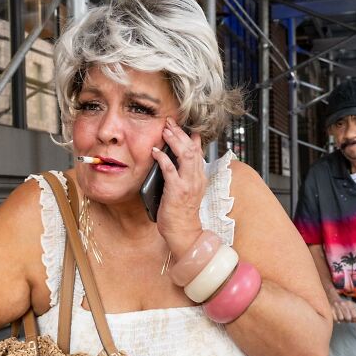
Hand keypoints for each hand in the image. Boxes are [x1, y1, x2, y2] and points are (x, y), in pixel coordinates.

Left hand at [153, 117, 206, 256]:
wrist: (184, 232)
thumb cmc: (181, 214)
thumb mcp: (187, 191)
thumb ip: (184, 175)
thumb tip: (174, 160)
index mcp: (199, 178)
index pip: (198, 151)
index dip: (191, 137)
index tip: (183, 126)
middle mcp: (196, 178)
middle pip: (192, 148)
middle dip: (180, 133)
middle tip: (170, 122)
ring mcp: (188, 184)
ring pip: (185, 155)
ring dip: (174, 140)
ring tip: (165, 130)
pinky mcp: (177, 190)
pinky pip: (170, 170)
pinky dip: (163, 158)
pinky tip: (155, 151)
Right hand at [329, 295, 355, 329]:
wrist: (332, 299)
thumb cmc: (345, 308)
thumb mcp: (354, 311)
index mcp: (350, 304)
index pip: (355, 315)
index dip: (354, 319)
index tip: (353, 319)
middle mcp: (343, 304)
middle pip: (348, 318)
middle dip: (347, 320)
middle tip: (346, 317)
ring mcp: (336, 306)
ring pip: (341, 319)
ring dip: (341, 320)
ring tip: (340, 316)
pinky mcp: (330, 309)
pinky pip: (335, 319)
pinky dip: (336, 320)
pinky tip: (336, 316)